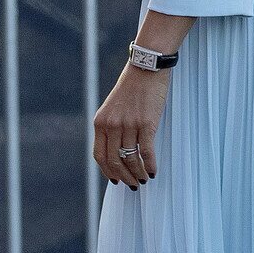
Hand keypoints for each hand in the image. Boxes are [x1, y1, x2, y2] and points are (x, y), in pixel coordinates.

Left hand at [93, 60, 171, 188]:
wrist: (146, 68)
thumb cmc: (133, 87)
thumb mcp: (114, 107)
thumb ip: (112, 127)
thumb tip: (119, 151)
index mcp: (100, 122)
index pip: (99, 155)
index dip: (107, 172)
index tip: (116, 180)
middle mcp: (112, 125)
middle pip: (115, 161)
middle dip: (124, 177)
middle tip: (133, 185)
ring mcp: (129, 125)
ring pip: (131, 159)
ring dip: (138, 173)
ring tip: (144, 179)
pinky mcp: (146, 123)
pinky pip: (146, 152)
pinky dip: (150, 165)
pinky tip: (154, 171)